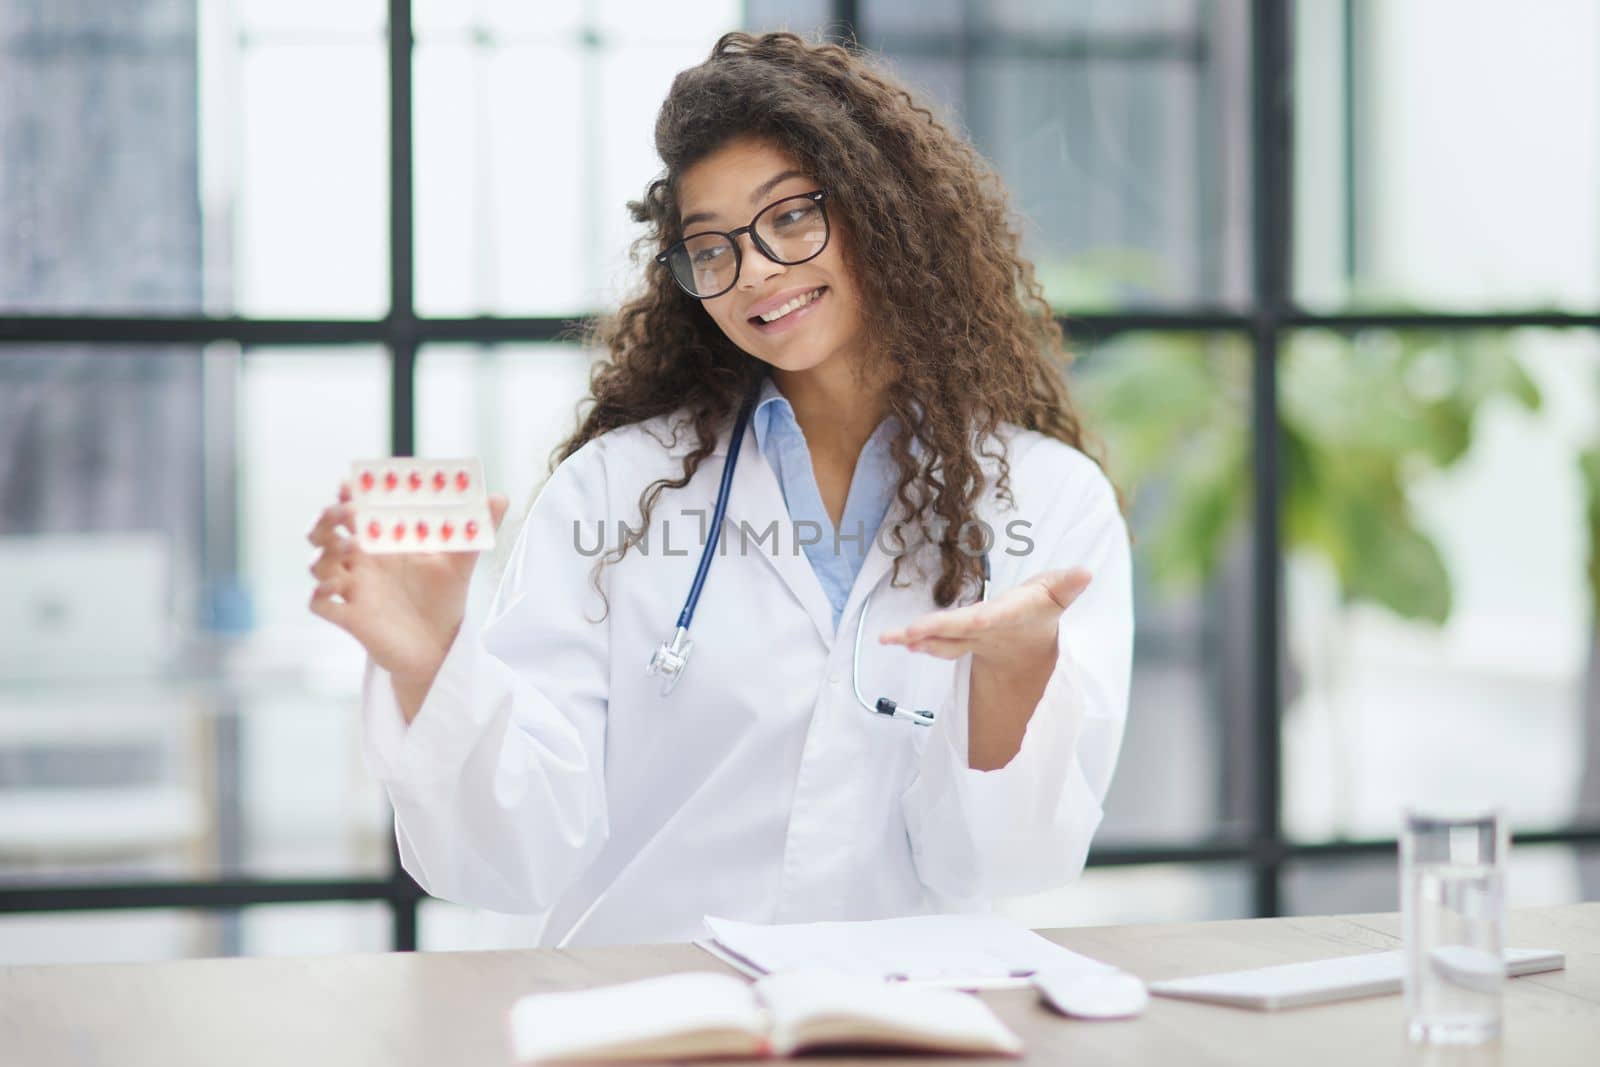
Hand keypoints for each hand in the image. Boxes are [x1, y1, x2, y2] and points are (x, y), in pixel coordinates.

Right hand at [306, 482, 509, 693]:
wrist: (439, 646)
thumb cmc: (443, 598)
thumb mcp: (462, 561)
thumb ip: (477, 528)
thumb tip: (503, 498)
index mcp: (383, 542)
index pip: (355, 509)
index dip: (348, 494)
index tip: (351, 482)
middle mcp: (363, 562)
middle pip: (325, 531)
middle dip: (327, 518)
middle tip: (346, 512)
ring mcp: (353, 588)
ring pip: (318, 563)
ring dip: (324, 552)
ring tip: (350, 548)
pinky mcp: (350, 616)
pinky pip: (319, 602)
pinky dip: (321, 592)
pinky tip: (339, 586)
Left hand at [876, 567, 1091, 670]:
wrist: (1028, 647)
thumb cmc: (1041, 611)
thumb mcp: (1057, 595)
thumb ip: (1068, 585)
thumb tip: (1086, 572)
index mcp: (1005, 617)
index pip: (986, 618)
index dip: (972, 621)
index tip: (962, 621)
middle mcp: (984, 631)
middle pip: (956, 633)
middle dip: (933, 633)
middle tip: (907, 634)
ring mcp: (968, 639)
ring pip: (940, 641)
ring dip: (916, 640)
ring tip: (892, 638)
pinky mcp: (957, 639)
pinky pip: (934, 641)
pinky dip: (916, 639)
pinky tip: (895, 639)